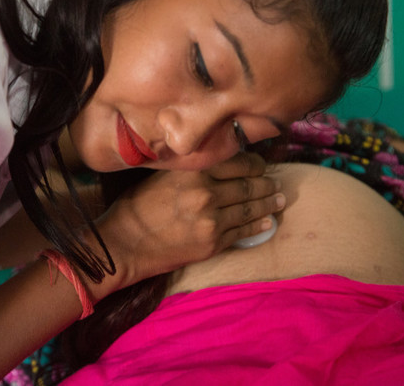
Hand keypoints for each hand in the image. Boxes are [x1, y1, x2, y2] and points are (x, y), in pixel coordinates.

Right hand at [92, 152, 284, 296]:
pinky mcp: (212, 243)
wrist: (124, 243)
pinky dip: (258, 226)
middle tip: (276, 183)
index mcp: (195, 171)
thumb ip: (193, 167)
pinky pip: (243, 232)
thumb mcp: (163, 174)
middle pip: (250, 185)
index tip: (261, 166)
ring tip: (279, 200)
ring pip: (251, 209)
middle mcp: (207, 193)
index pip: (240, 162)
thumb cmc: (138, 205)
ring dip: (269, 204)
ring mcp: (211, 220)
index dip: (256, 164)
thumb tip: (221, 160)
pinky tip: (267, 222)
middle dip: (267, 184)